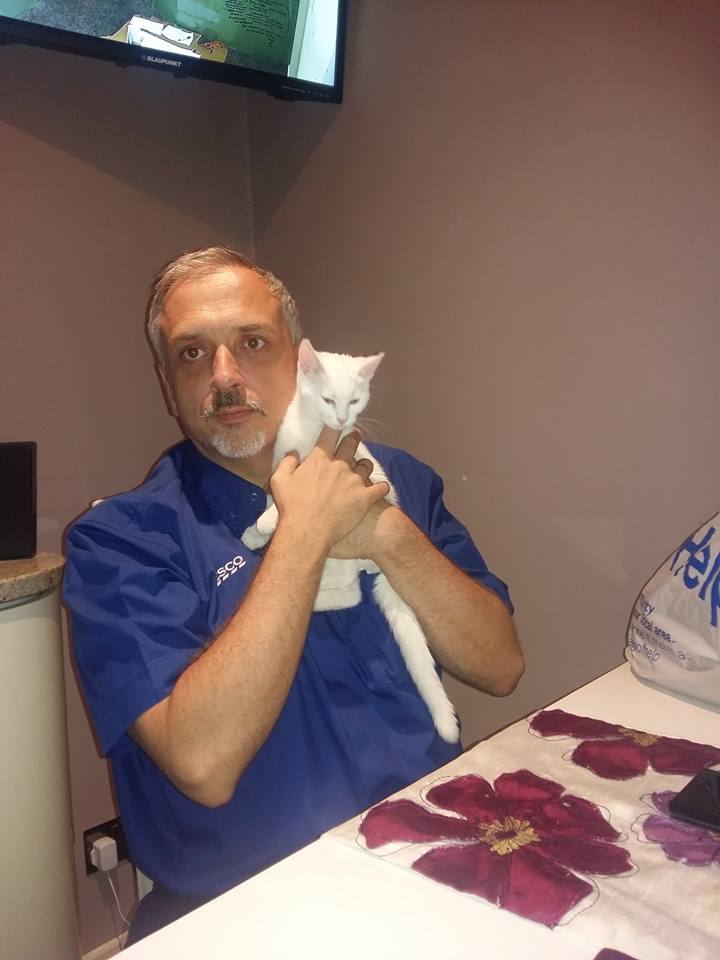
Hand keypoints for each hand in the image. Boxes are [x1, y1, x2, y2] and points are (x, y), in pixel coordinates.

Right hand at [270, 427, 389, 555]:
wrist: (307, 532)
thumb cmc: (292, 507)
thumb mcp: (279, 480)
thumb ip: (287, 462)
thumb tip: (294, 452)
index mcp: (320, 459)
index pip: (331, 433)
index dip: (336, 426)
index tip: (339, 425)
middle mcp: (340, 465)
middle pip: (352, 443)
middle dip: (354, 437)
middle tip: (355, 436)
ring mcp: (355, 481)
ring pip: (367, 464)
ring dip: (364, 465)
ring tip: (362, 468)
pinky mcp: (365, 498)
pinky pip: (381, 487)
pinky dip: (381, 487)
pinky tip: (379, 488)